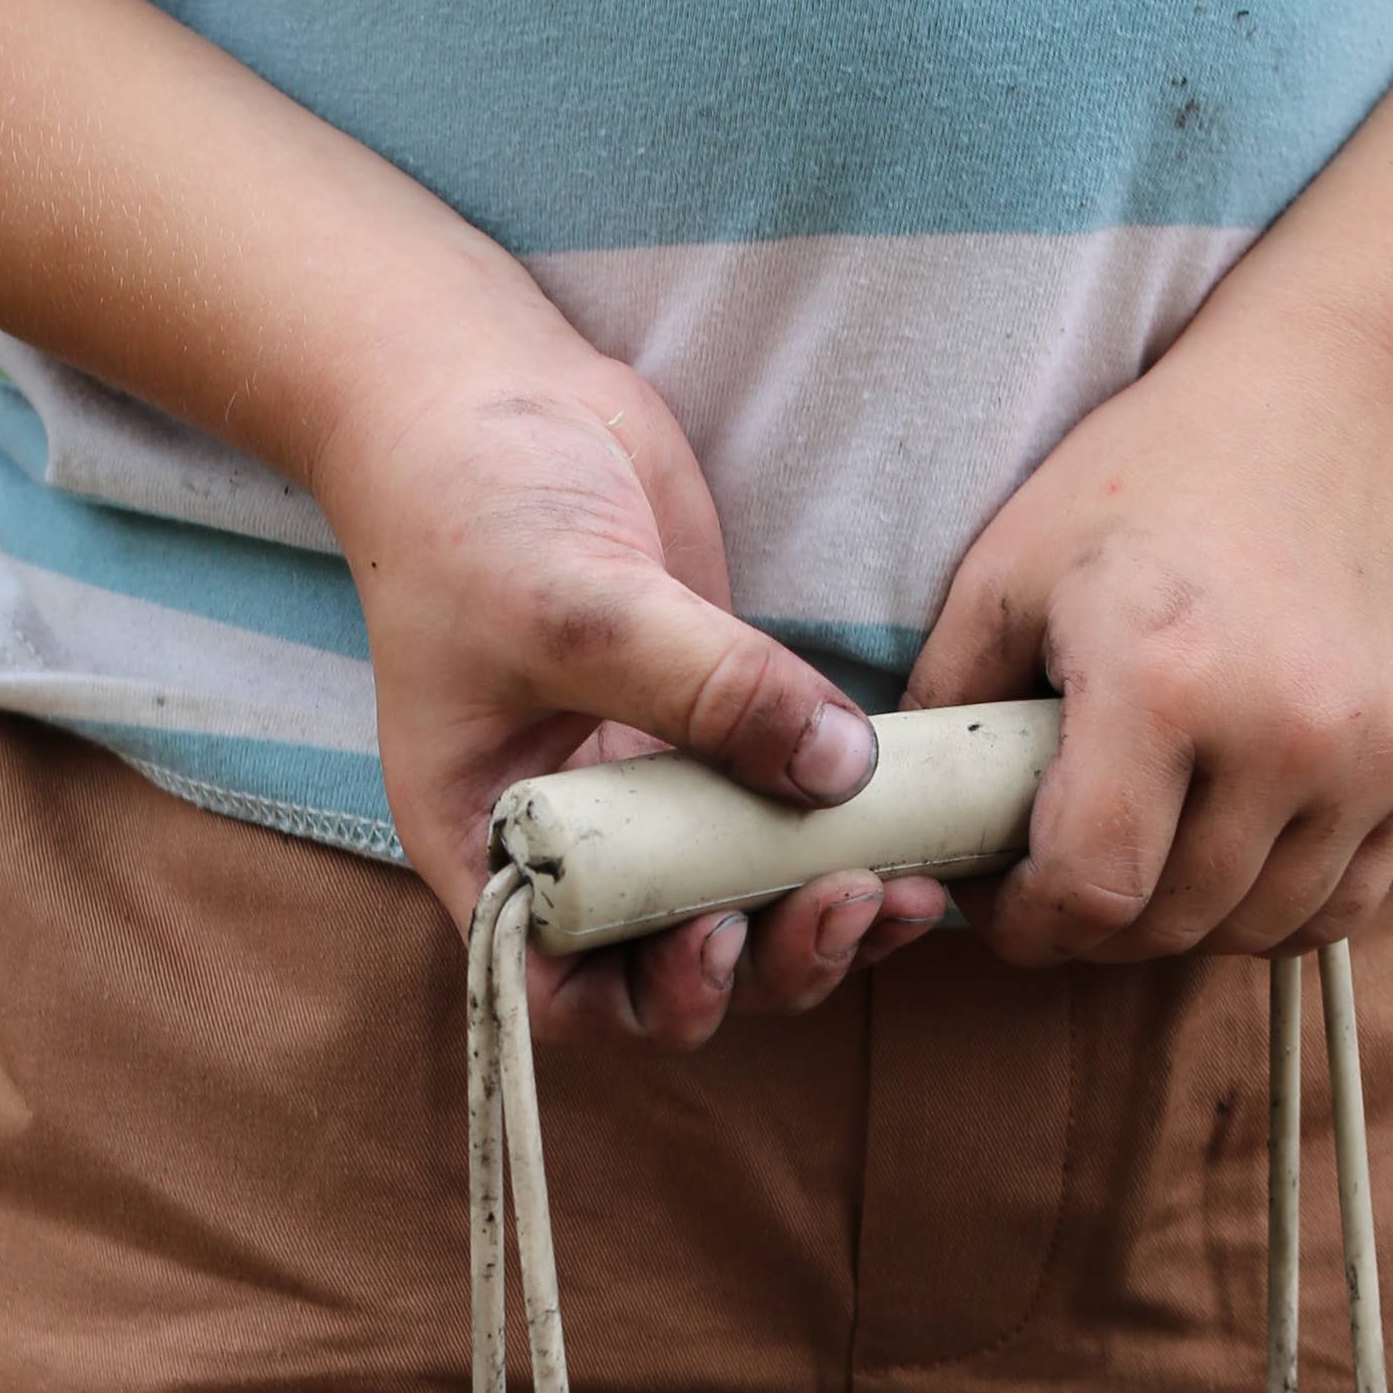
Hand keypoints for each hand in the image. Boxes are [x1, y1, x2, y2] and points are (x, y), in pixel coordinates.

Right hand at [312, 348, 946, 1043]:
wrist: (487, 393)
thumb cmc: (471, 510)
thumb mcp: (579, 608)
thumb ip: (707, 692)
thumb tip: (842, 773)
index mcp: (492, 843)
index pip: (563, 990)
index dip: (648, 999)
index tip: (718, 935)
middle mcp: (575, 836)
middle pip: (678, 960)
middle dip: (771, 958)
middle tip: (851, 898)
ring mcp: (650, 784)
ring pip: (748, 899)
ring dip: (828, 915)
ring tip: (909, 889)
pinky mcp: (720, 724)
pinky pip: (791, 810)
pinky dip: (853, 836)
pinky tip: (921, 825)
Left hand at [905, 331, 1392, 965]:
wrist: (1343, 399)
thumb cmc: (1159, 472)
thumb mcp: (1014, 563)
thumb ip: (952, 703)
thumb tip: (916, 819)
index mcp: (1163, 682)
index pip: (1091, 890)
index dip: (1030, 925)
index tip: (1004, 905)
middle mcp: (1285, 734)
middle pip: (1170, 923)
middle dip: (1094, 927)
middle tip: (1059, 882)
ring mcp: (1372, 757)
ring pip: (1258, 929)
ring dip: (1184, 923)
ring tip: (1142, 864)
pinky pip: (1341, 903)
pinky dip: (1273, 904)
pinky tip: (1226, 852)